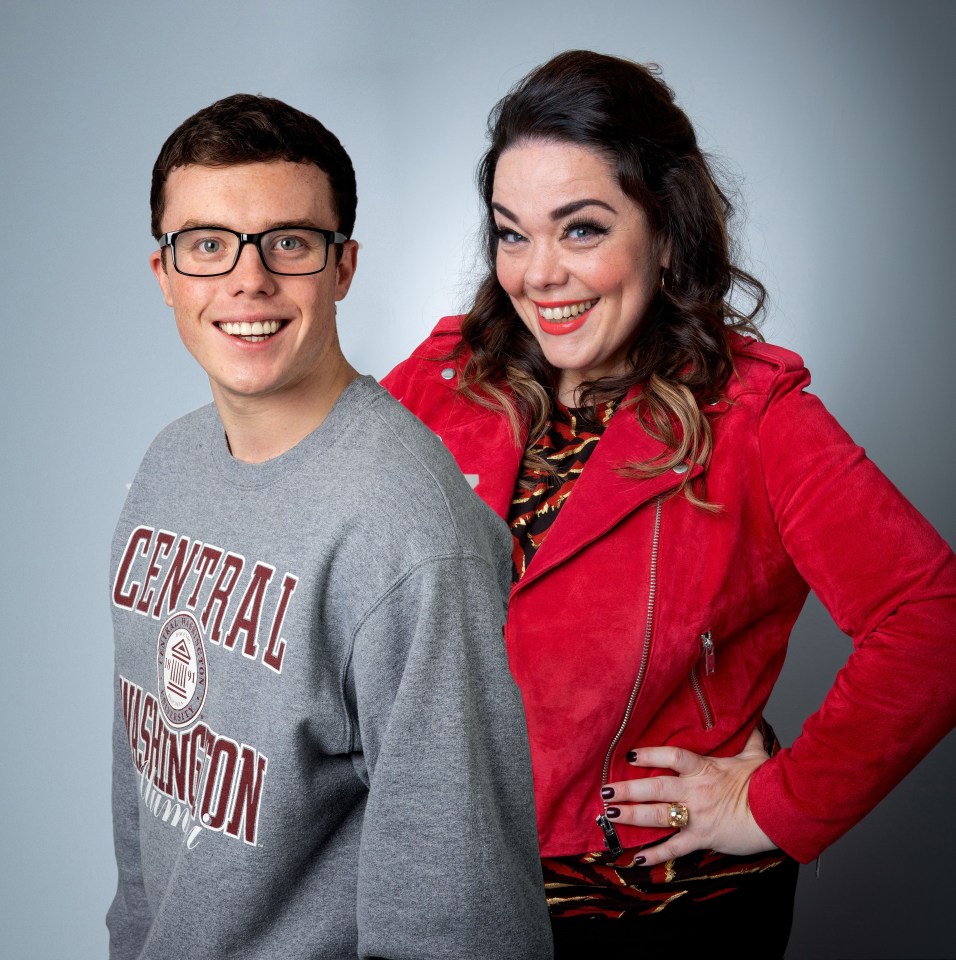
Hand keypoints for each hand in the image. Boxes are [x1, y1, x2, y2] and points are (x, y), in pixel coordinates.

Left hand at [602, 727, 776, 865]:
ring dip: (632, 815)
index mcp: (705, 768)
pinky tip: (636, 858)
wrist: (780, 812)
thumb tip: (755, 721)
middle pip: (655, 787)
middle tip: (605, 790)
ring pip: (658, 815)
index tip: (628, 754)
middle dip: (628, 789)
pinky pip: (675, 848)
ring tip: (611, 814)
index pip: (671, 756)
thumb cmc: (767, 783)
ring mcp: (697, 815)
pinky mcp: (703, 838)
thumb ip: (749, 738)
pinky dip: (655, 855)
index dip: (649, 754)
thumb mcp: (755, 755)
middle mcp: (695, 791)